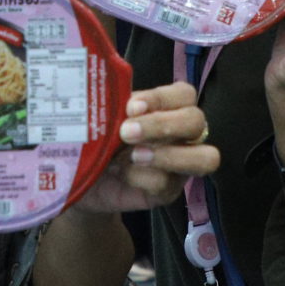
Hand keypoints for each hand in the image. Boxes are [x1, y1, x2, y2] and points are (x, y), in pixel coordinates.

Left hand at [75, 82, 217, 212]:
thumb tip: (121, 103)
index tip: (131, 107)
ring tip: (133, 156)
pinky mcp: (169, 191)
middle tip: (126, 132)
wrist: (80, 174)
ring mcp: (181, 163)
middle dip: (162, 125)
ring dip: (167, 155)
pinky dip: (140, 177)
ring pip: (204, 158)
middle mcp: (183, 133)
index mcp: (169, 106)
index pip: (184, 94)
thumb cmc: (98, 135)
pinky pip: (167, 183)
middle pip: (196, 121)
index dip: (160, 99)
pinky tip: (120, 172)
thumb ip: (116, 106)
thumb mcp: (104, 116)